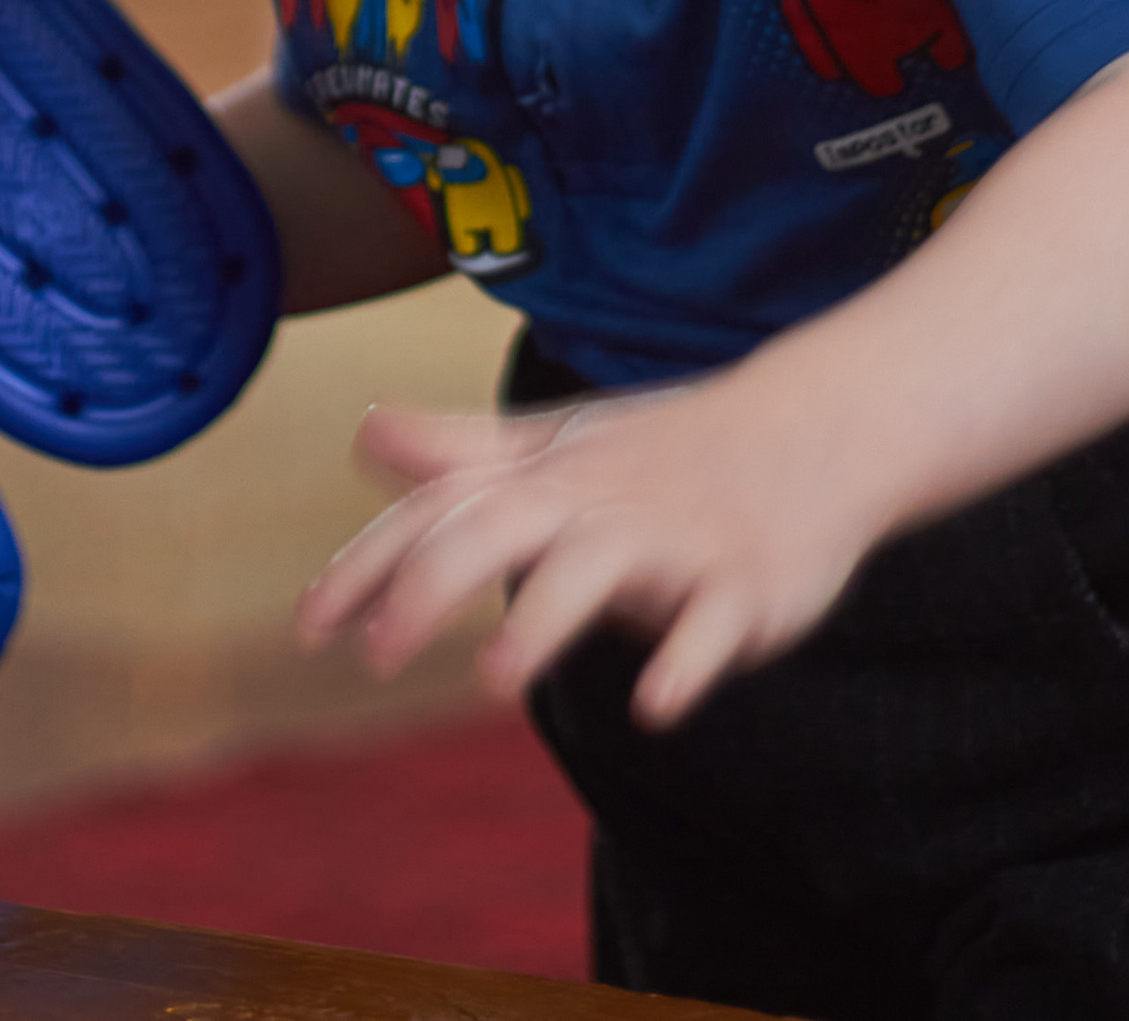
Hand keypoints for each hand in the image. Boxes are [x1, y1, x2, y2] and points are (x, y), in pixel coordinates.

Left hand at [294, 357, 881, 729]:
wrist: (819, 426)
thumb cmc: (670, 448)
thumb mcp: (563, 446)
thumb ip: (464, 454)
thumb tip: (366, 435)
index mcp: (548, 478)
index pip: (440, 514)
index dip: (370, 564)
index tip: (310, 628)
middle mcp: (598, 504)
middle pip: (499, 527)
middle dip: (433, 584)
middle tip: (375, 657)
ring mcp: (674, 543)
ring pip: (597, 570)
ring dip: (543, 619)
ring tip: (493, 677)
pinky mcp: (746, 587)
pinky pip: (713, 624)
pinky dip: (684, 659)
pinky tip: (653, 703)